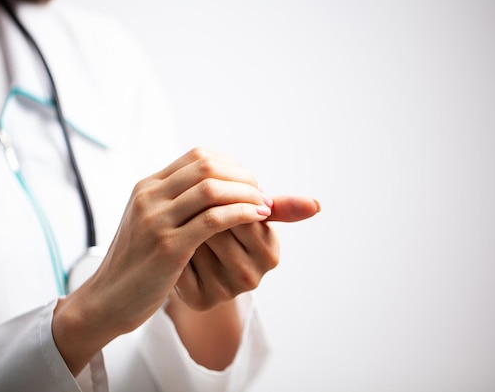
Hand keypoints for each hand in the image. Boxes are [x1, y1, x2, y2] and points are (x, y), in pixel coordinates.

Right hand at [53, 148, 273, 373]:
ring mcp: (156, 221)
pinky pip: (213, 220)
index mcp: (147, 187)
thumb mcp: (151, 224)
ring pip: (211, 189)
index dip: (231, 166)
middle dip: (242, 177)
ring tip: (265, 207)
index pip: (198, 156)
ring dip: (246, 194)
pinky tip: (256, 219)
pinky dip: (241, 214)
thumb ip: (176, 204)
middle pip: (207, 166)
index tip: (249, 183)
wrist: (106, 300)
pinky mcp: (167, 247)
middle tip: (262, 194)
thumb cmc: (138, 264)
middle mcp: (149, 197)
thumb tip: (215, 189)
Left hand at [175, 195, 320, 309]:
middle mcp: (251, 278)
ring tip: (187, 222)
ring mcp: (224, 291)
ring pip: (198, 239)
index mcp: (270, 255)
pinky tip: (178, 242)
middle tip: (198, 206)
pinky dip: (176, 244)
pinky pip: (182, 258)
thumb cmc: (232, 235)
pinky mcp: (198, 299)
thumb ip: (282, 208)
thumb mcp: (256, 219)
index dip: (227, 199)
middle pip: (220, 225)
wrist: (204, 269)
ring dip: (188, 224)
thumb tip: (318, 204)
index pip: (245, 212)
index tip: (221, 196)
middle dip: (206, 210)